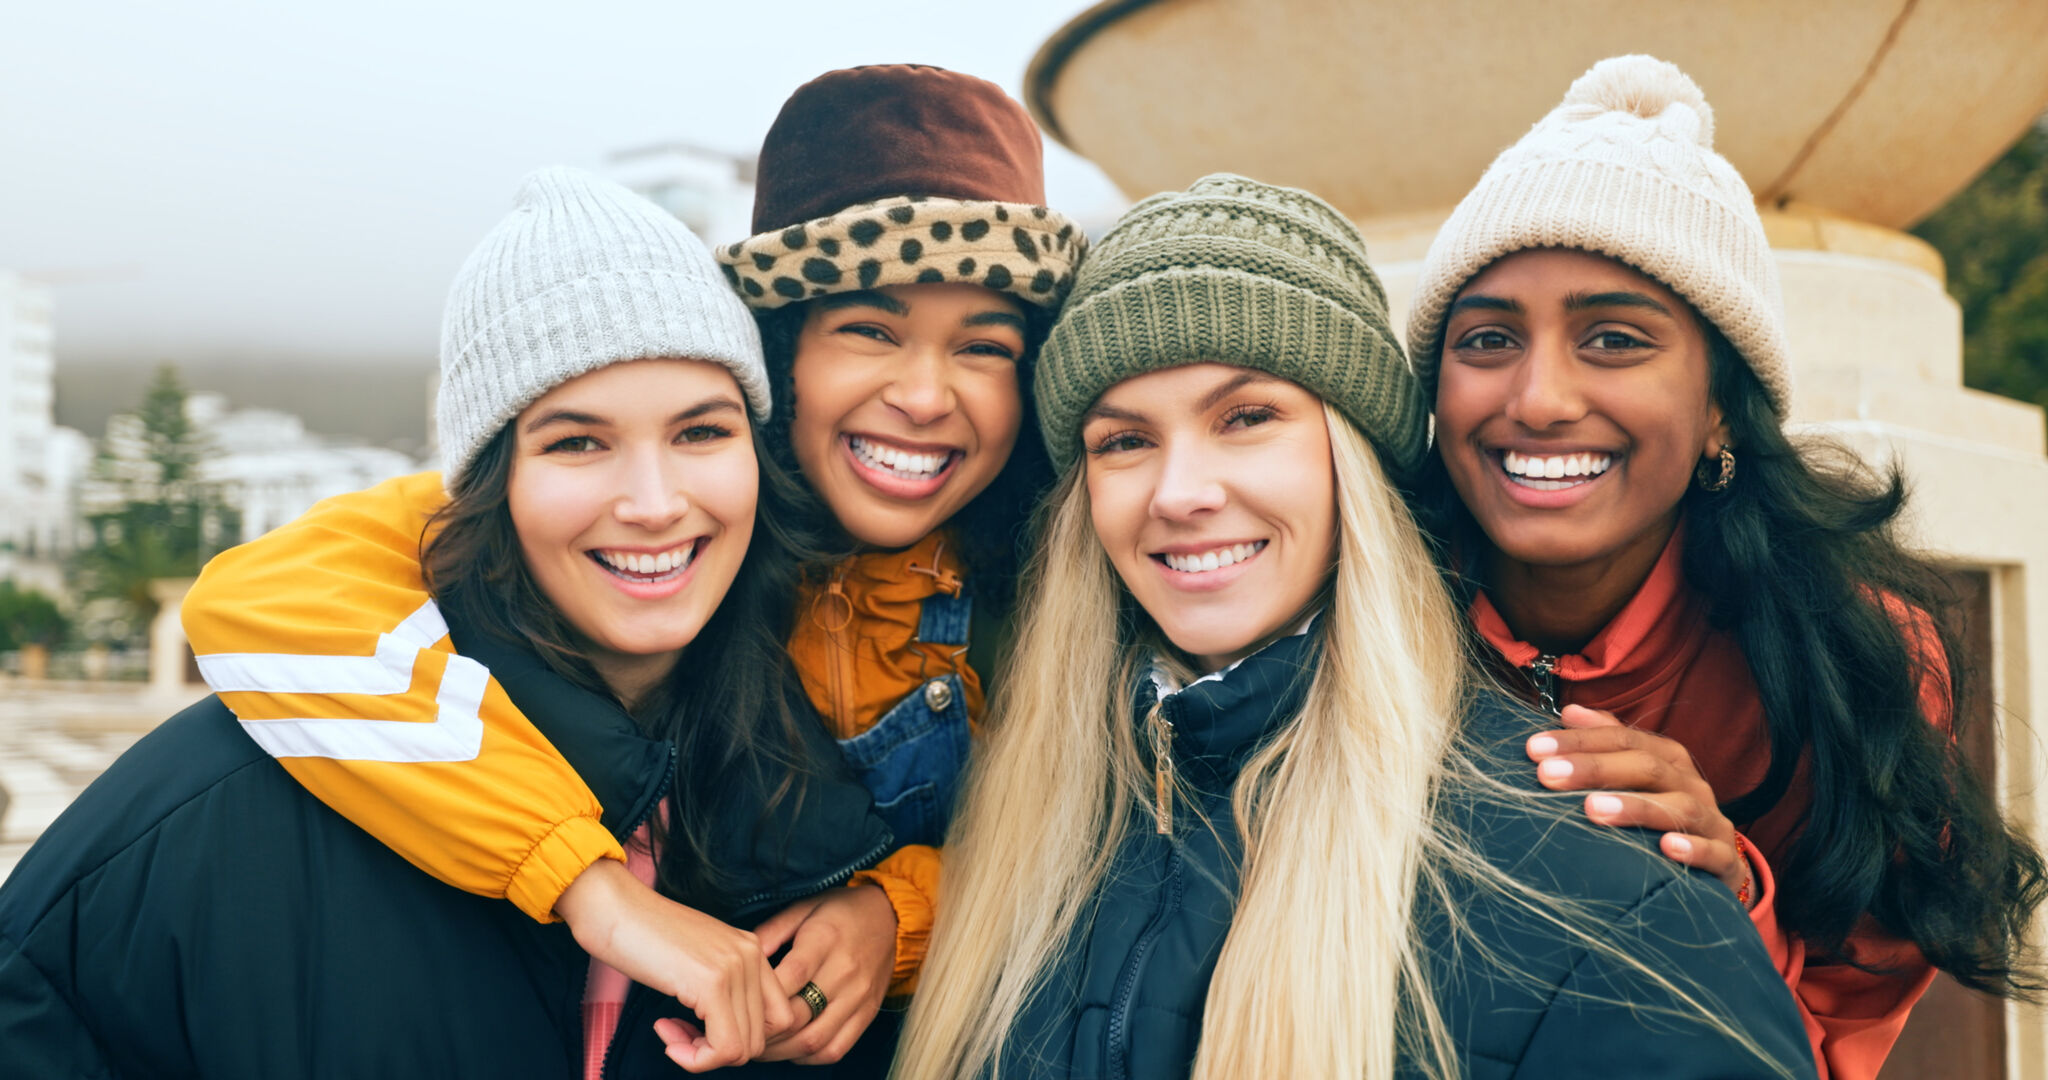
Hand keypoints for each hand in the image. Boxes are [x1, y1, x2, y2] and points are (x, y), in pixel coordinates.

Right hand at [554, 859, 795, 1071]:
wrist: (611, 907)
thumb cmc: (641, 935)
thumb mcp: (696, 959)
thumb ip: (721, 988)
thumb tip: (726, 1039)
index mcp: (752, 949)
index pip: (776, 1018)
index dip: (738, 1039)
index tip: (698, 1031)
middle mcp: (752, 955)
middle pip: (760, 1038)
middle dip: (717, 1051)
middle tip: (678, 1034)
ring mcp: (736, 968)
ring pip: (743, 1049)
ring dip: (701, 1055)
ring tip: (670, 1031)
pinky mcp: (713, 983)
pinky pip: (723, 1048)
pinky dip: (693, 1058)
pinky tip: (664, 1029)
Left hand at [753, 883, 898, 1063]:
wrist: (889, 916)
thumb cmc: (840, 911)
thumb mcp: (803, 908)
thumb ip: (771, 932)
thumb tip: (742, 960)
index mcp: (824, 940)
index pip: (789, 979)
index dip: (760, 999)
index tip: (738, 1005)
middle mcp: (844, 971)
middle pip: (798, 1015)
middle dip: (764, 1031)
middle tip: (742, 1032)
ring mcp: (858, 996)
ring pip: (814, 1040)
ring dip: (782, 1051)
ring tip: (762, 1047)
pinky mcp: (868, 1013)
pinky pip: (836, 1048)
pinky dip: (809, 1057)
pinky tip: (792, 1049)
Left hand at [1526, 704, 1751, 899]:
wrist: (1718, 864)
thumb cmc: (1662, 812)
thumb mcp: (1636, 776)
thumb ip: (1606, 742)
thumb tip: (1568, 712)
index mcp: (1668, 760)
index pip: (1623, 740)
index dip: (1580, 741)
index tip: (1534, 749)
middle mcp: (1692, 785)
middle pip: (1646, 767)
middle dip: (1594, 768)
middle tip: (1547, 776)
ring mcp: (1712, 822)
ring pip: (1679, 807)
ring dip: (1635, 807)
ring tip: (1592, 810)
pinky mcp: (1727, 861)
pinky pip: (1715, 852)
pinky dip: (1692, 848)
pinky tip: (1666, 848)